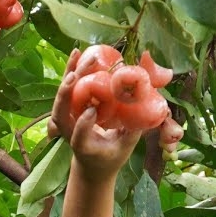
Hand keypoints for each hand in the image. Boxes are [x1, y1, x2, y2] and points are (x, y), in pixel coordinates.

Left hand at [48, 51, 142, 180]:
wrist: (92, 164)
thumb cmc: (111, 156)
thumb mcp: (125, 148)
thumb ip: (135, 129)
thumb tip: (155, 105)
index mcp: (83, 147)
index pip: (78, 136)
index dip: (83, 124)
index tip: (92, 111)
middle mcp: (69, 133)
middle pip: (60, 113)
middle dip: (67, 91)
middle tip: (78, 73)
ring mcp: (65, 120)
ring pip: (61, 97)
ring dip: (69, 74)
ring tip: (78, 54)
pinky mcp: (67, 109)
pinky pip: (67, 88)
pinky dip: (70, 70)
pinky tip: (77, 52)